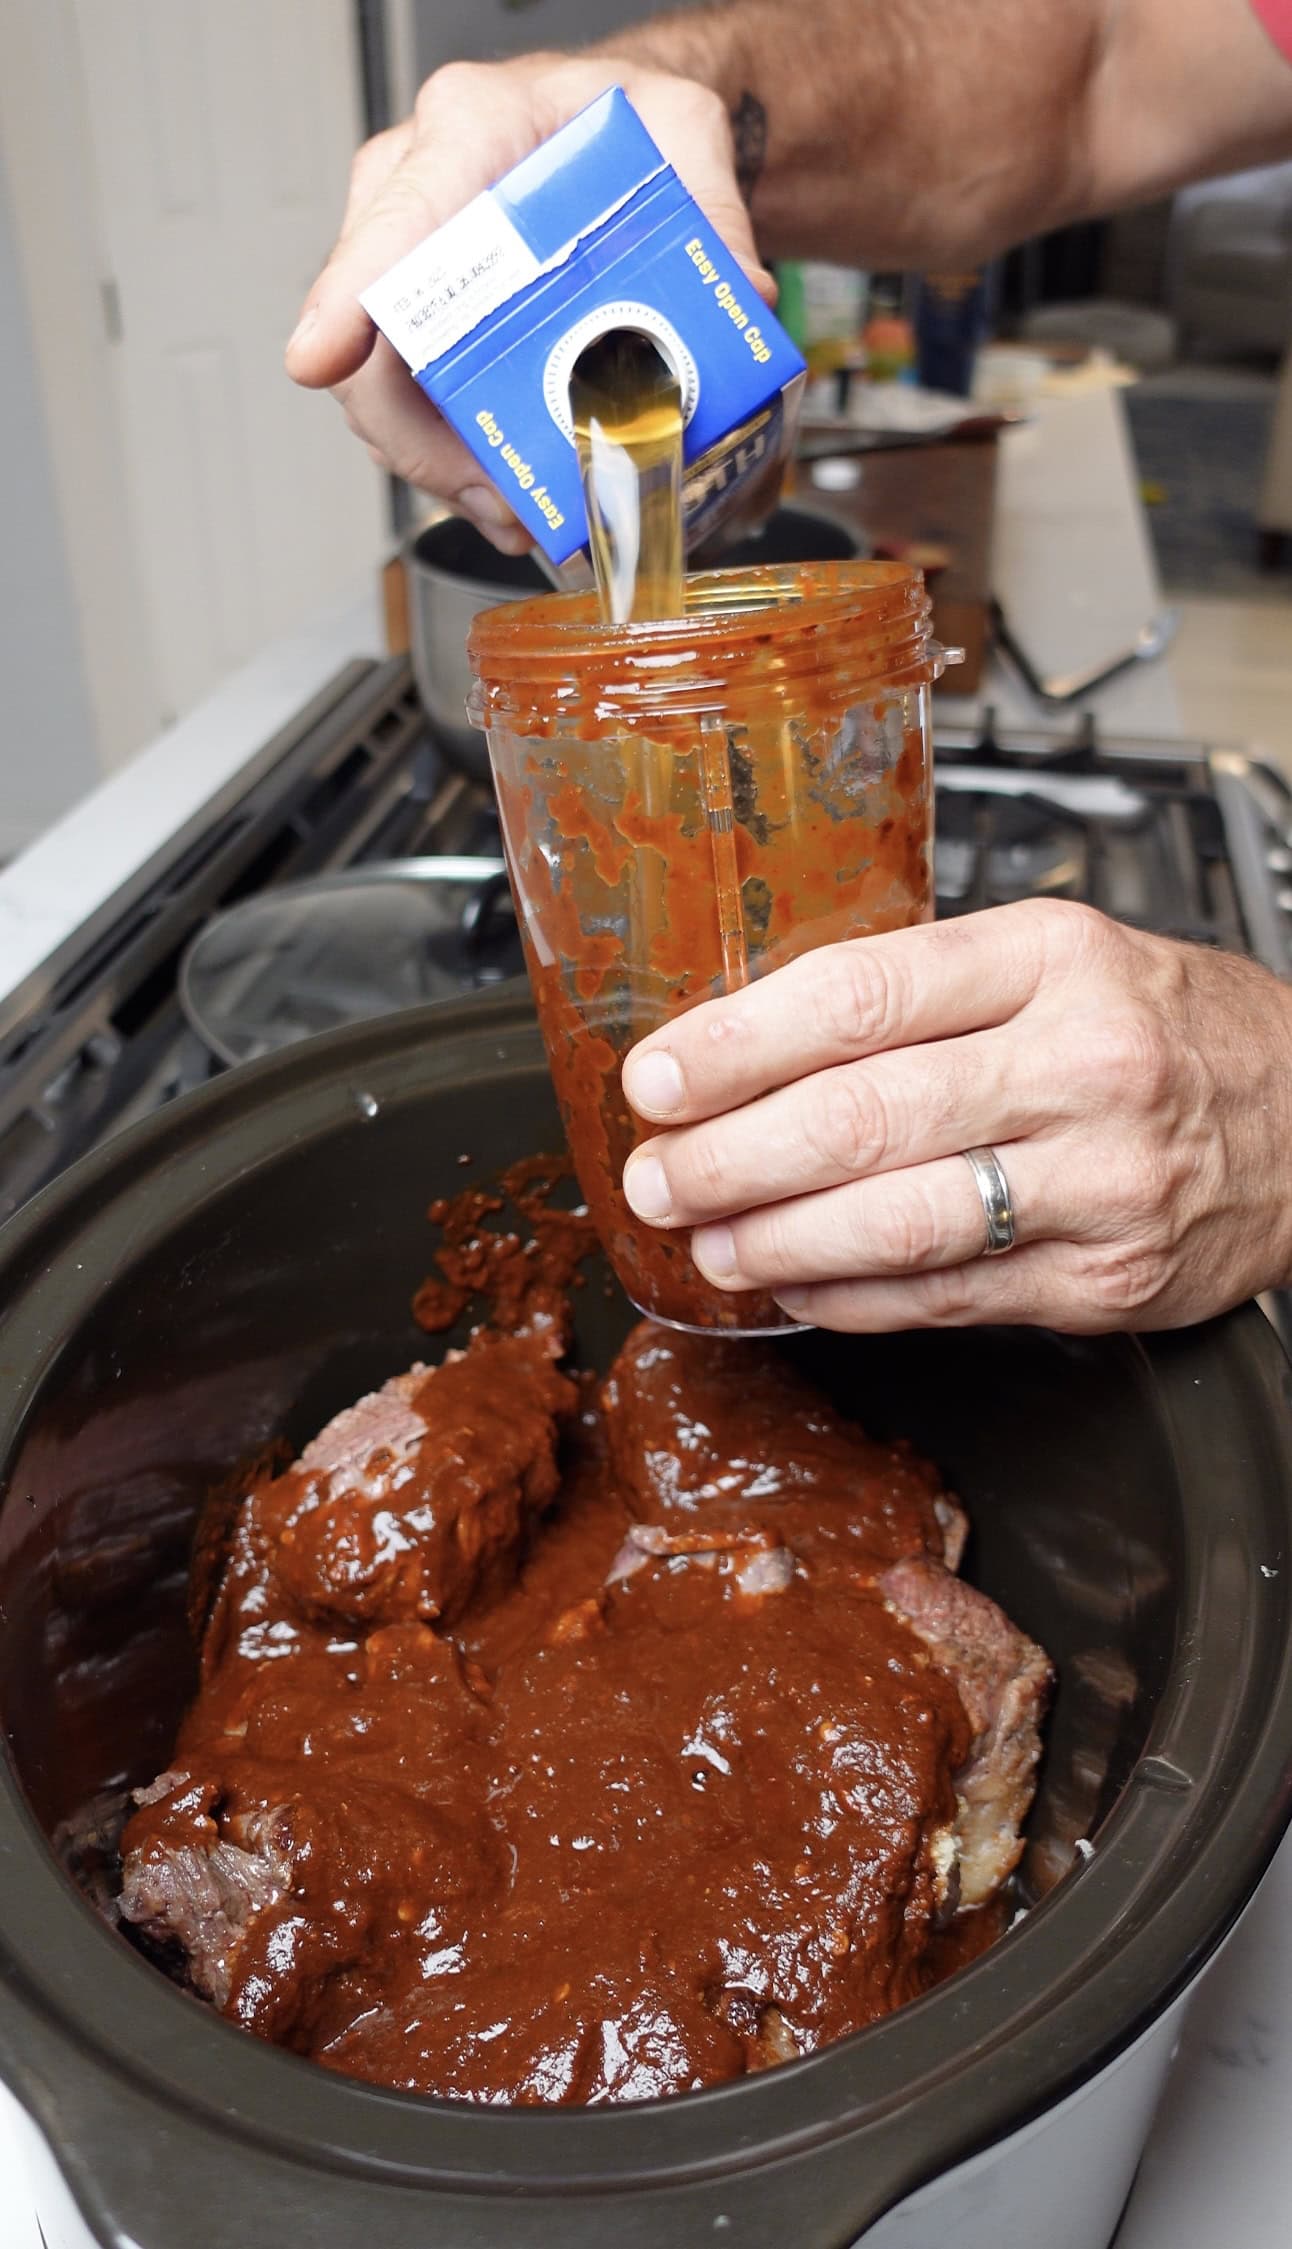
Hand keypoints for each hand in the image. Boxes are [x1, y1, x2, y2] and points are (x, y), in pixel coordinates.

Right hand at [284, 52, 770, 549]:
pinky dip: (459, 463)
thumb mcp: (685, 131)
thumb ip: (714, 206)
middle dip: (422, 440)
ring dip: (444, 469)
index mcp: (470, 131)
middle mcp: (416, 196)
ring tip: (516, 511)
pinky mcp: (427, 327)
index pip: (393, 223)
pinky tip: (510, 491)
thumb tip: (737, 295)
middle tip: (492, 492)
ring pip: (388, 393)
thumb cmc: (625, 121)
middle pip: (373, 341)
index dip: (347, 299)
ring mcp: (411, 268)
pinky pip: (416, 408)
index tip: (323, 359)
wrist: (618, 138)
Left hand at [619, 900, 1291, 1333]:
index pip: (859, 996)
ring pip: (896, 1222)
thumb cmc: (1165, 1029)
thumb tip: (749, 1045)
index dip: (736, 1045)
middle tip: (654, 1177)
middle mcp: (1080, 1063)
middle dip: (728, 1157)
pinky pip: (945, 1299)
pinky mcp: (1106, 1281)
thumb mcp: (1059, 961)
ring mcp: (1098, 1181)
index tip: (657, 1077)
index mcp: (1051, 958)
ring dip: (773, 1240)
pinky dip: (849, 1298)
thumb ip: (923, 995)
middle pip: (861, 1117)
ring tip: (706, 1242)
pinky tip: (793, 1284)